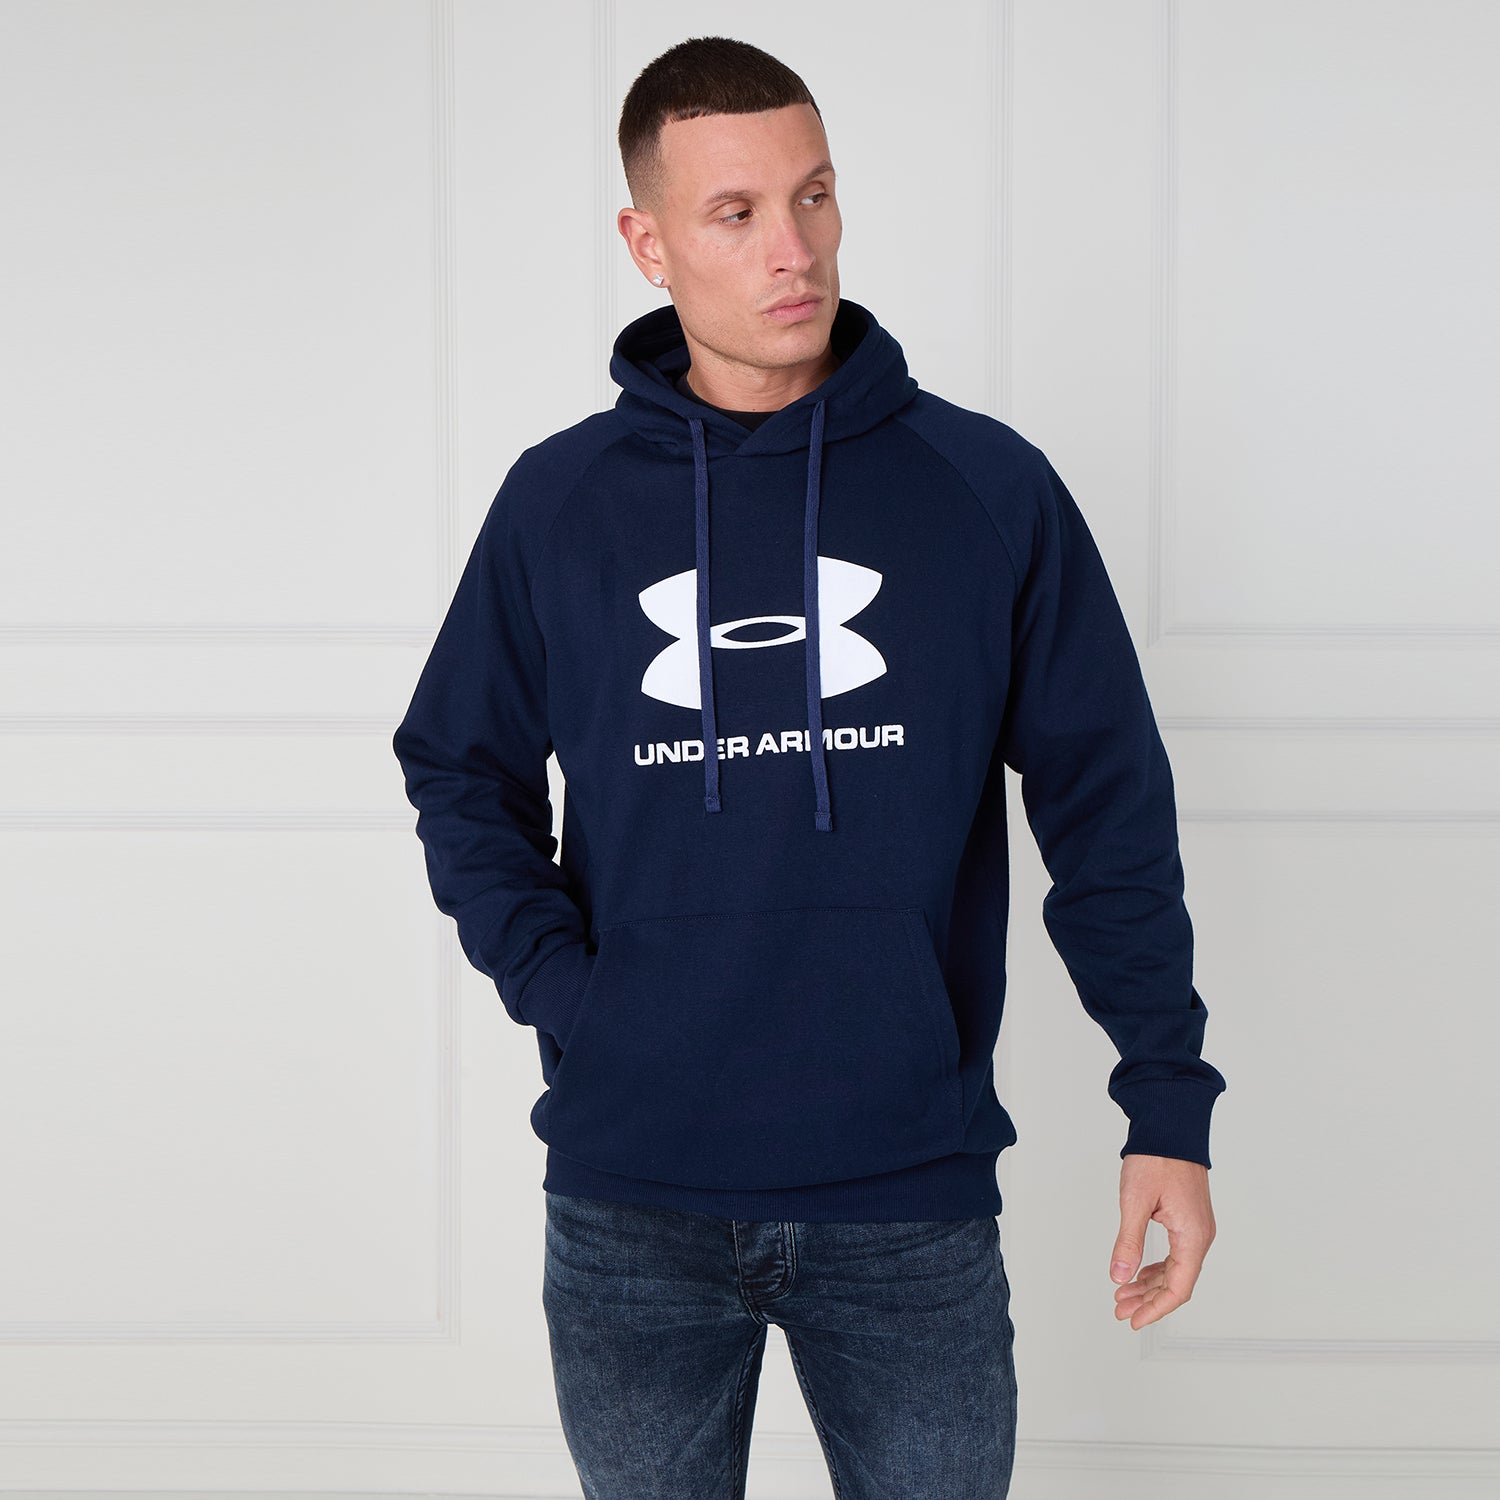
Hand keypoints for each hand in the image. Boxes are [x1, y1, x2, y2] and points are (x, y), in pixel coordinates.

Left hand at [1108, 1153, 1215, 1328]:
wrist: (1170, 1126)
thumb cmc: (1157, 1158)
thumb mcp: (1135, 1201)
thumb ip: (1128, 1242)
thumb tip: (1119, 1276)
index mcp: (1192, 1236)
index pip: (1178, 1288)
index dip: (1155, 1309)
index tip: (1133, 1321)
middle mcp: (1199, 1236)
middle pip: (1177, 1282)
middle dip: (1148, 1300)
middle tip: (1120, 1310)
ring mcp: (1196, 1227)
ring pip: (1175, 1269)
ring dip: (1149, 1284)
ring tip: (1123, 1294)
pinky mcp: (1188, 1218)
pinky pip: (1175, 1253)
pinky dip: (1155, 1266)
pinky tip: (1138, 1272)